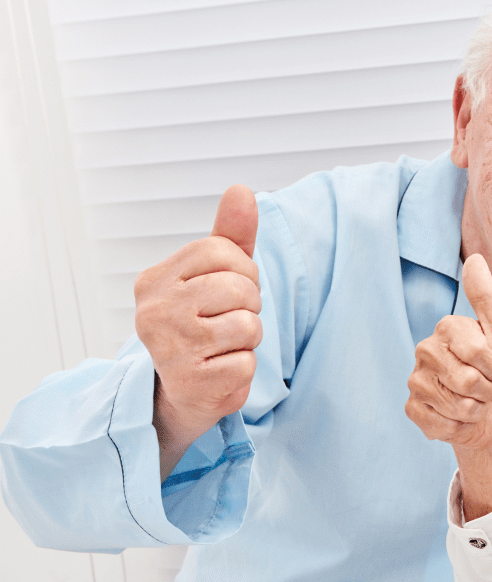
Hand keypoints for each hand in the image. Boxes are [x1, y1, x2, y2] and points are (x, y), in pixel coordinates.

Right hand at [136, 186, 262, 476]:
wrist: (182, 390)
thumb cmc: (201, 324)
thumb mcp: (214, 275)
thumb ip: (229, 235)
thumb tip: (241, 191)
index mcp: (155, 279)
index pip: (221, 251)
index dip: (242, 270)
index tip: (227, 291)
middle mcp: (153, 310)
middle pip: (240, 287)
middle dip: (248, 306)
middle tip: (226, 323)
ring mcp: (170, 348)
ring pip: (249, 325)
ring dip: (248, 339)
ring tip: (222, 347)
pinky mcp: (191, 381)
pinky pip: (248, 363)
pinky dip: (243, 369)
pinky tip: (219, 371)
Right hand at [405, 254, 491, 516]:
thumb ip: (486, 299)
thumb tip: (474, 258)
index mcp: (446, 328)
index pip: (477, 353)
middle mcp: (424, 350)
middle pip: (465, 381)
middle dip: (488, 392)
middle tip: (487, 389)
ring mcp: (415, 380)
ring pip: (453, 405)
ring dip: (475, 411)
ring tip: (475, 403)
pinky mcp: (412, 408)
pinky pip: (438, 423)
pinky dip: (458, 428)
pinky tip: (459, 420)